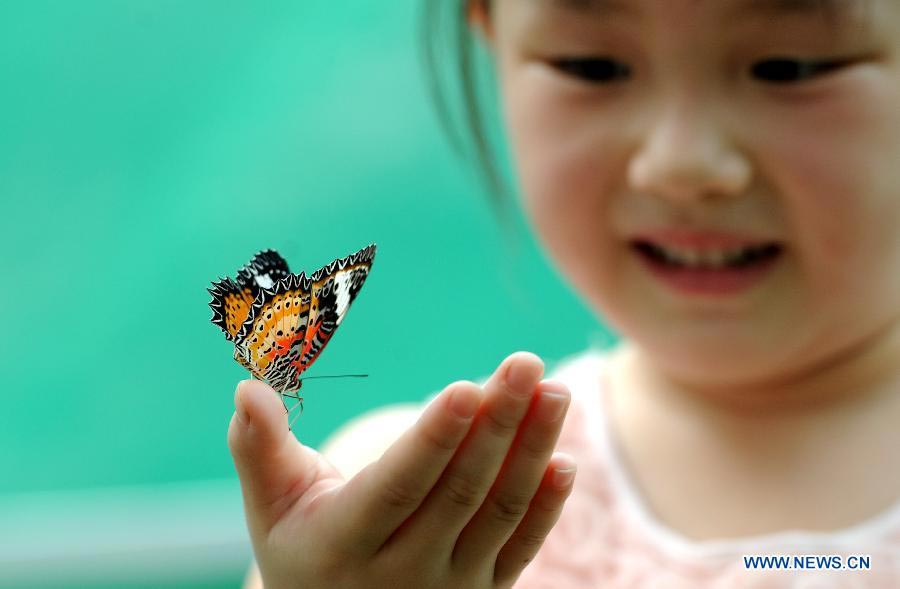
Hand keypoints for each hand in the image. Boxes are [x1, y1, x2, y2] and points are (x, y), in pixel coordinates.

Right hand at [228, 351, 575, 588]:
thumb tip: (246, 387)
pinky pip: (521, 547)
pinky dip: (546, 506)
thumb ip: (258, 447)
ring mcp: (449, 586)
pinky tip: (565, 460)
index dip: (432, 439)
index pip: (397, 486)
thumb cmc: (301, 549)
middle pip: (459, 491)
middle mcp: (401, 572)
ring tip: (556, 391)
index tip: (466, 387)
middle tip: (526, 362)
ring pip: (498, 513)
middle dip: (497, 423)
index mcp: (342, 544)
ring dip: (533, 450)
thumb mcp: (270, 506)